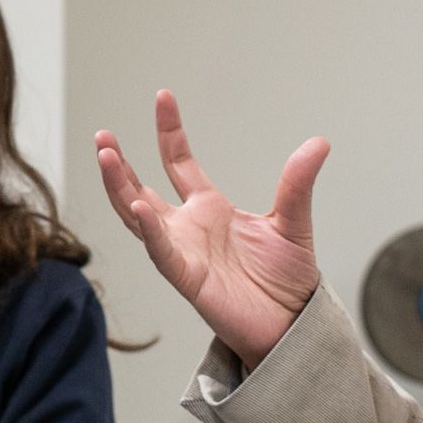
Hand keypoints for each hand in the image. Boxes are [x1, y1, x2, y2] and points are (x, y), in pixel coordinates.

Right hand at [96, 89, 328, 367]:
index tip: (163, 97)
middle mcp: (188, 228)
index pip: (179, 162)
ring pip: (138, 217)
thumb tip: (319, 143)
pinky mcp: (188, 279)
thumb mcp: (293, 222)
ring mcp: (183, 253)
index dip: (168, 131)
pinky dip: (150, 231)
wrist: (293, 325)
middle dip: (119, 163)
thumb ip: (297, 183)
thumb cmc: (287, 280)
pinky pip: (161, 252)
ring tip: (106, 157)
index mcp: (210, 210)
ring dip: (120, 189)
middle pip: (141, 189)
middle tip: (103, 136)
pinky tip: (138, 207)